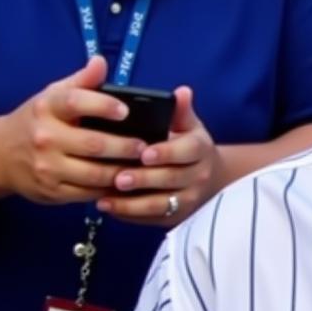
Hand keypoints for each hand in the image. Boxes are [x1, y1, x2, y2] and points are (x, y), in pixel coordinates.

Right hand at [0, 56, 144, 204]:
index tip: (126, 110)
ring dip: (123, 172)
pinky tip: (127, 183)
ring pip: (95, 173)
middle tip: (147, 147)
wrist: (0, 155)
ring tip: (144, 167)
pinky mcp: (53, 191)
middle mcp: (46, 137)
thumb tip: (101, 61)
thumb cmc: (38, 121)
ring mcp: (48, 167)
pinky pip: (89, 193)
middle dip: (125, 147)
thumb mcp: (53, 96)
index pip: (76, 102)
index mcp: (47, 108)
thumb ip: (81, 81)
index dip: (103, 105)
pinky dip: (111, 189)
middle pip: (94, 144)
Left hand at [97, 87, 225, 226]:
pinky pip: (153, 218)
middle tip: (116, 177)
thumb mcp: (187, 126)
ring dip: (132, 203)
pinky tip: (108, 207)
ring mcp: (189, 199)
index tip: (144, 153)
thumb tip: (182, 92)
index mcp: (201, 149)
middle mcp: (199, 176)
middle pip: (172, 179)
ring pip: (162, 204)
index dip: (166, 152)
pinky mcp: (177, 216)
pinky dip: (130, 214)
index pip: (187, 151)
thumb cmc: (187, 145)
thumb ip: (180, 111)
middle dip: (143, 179)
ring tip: (104, 197)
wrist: (207, 177)